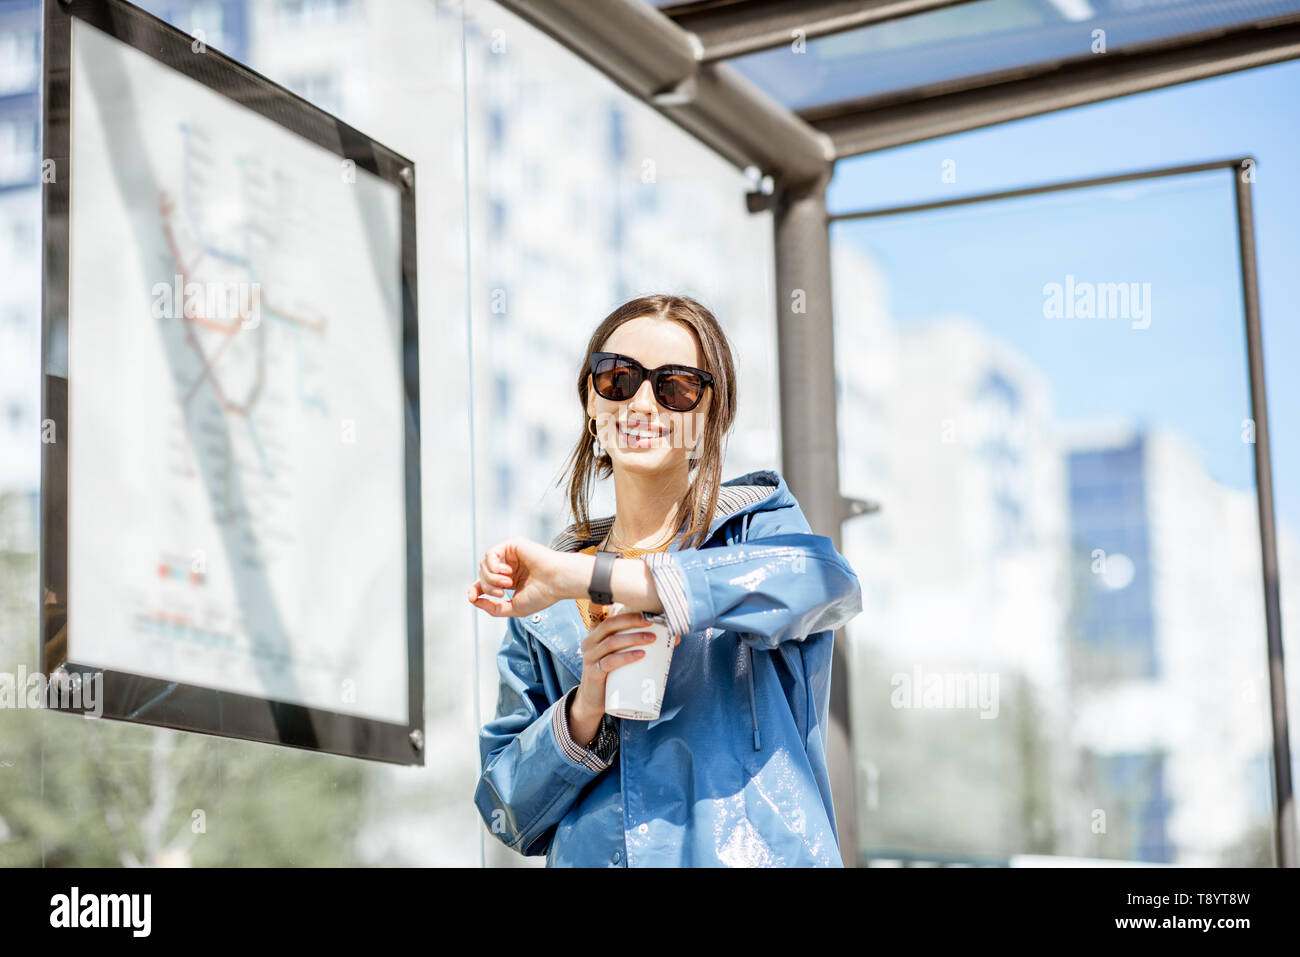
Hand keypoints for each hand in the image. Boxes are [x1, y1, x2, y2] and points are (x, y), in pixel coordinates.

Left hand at [467, 536, 575, 618]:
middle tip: (501, 593)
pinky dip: (494, 566)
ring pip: (484, 565)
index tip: (472, 598)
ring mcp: (510, 556)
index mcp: (509, 582)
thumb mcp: (513, 608)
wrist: (556, 581)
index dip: (475, 590)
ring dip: (492, 578)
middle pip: (483, 576)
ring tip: (508, 583)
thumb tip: (475, 601)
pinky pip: (490, 554)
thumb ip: (493, 608)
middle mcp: (509, 568)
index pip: (484, 584)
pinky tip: (507, 572)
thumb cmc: (542, 595)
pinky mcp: (512, 545)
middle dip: (488, 587)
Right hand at [569, 611, 681, 734]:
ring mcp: (590, 658)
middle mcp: (590, 643)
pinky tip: (640, 655)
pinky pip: (609, 662)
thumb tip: (675, 639)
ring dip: (633, 638)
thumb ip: (641, 647)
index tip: (650, 613)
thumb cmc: (612, 676)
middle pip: (610, 625)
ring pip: (611, 642)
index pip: (612, 618)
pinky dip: (626, 657)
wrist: (594, 702)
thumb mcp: (623, 657)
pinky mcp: (593, 673)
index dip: (630, 614)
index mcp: (596, 635)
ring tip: (652, 639)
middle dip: (633, 621)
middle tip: (652, 623)